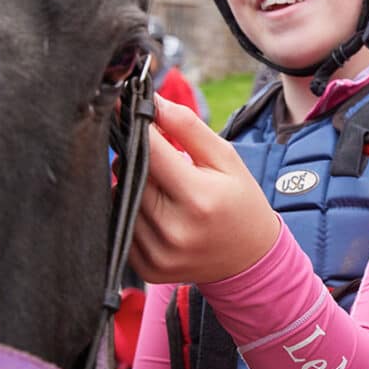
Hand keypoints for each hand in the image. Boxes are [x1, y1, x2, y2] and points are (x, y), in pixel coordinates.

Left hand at [128, 96, 279, 284]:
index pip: (150, 151)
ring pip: (119, 199)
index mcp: (199, 199)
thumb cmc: (240, 202)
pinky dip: (129, 209)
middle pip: (130, 175)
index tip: (127, 109)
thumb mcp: (226, 159)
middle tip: (149, 148)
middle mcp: (174, 230)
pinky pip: (120, 225)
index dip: (137, 126)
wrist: (249, 259)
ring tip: (156, 179)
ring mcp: (157, 253)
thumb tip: (152, 101)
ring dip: (130, 182)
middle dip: (135, 154)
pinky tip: (151, 206)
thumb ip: (188, 127)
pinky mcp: (146, 267)